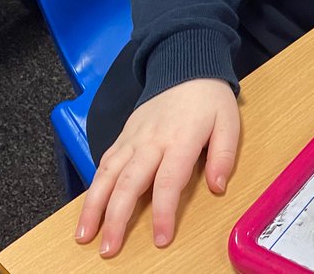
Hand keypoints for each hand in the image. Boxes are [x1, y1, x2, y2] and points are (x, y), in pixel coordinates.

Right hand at [75, 79, 238, 256]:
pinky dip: (93, 185)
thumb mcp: (229, 122)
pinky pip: (104, 162)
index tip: (160, 239)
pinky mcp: (123, 136)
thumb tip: (217, 187)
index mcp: (180, 139)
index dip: (163, 213)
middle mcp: (150, 141)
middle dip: (116, 218)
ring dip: (93, 206)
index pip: (168, 182)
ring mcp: (132, 138)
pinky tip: (88, 206)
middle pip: (128, 183)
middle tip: (108, 248)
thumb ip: (224, 155)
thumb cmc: (210, 99)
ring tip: (84, 234)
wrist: (186, 65)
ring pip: (106, 174)